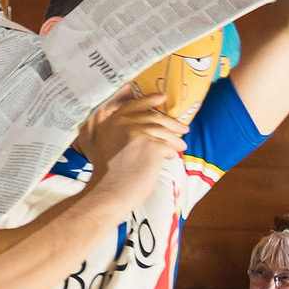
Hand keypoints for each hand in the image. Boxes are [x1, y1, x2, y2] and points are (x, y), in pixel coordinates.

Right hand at [82, 91, 185, 205]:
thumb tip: (145, 126)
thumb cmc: (107, 175)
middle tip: (183, 128)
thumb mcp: (105, 145)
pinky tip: (170, 157)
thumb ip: (119, 132)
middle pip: (153, 117)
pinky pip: (167, 145)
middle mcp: (124, 124)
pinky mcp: (151, 145)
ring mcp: (138, 133)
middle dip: (172, 122)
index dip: (150, 100)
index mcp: (112, 122)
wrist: (109, 191)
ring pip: (163, 132)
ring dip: (175, 139)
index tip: (163, 97)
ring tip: (181, 146)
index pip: (134, 105)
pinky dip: (171, 152)